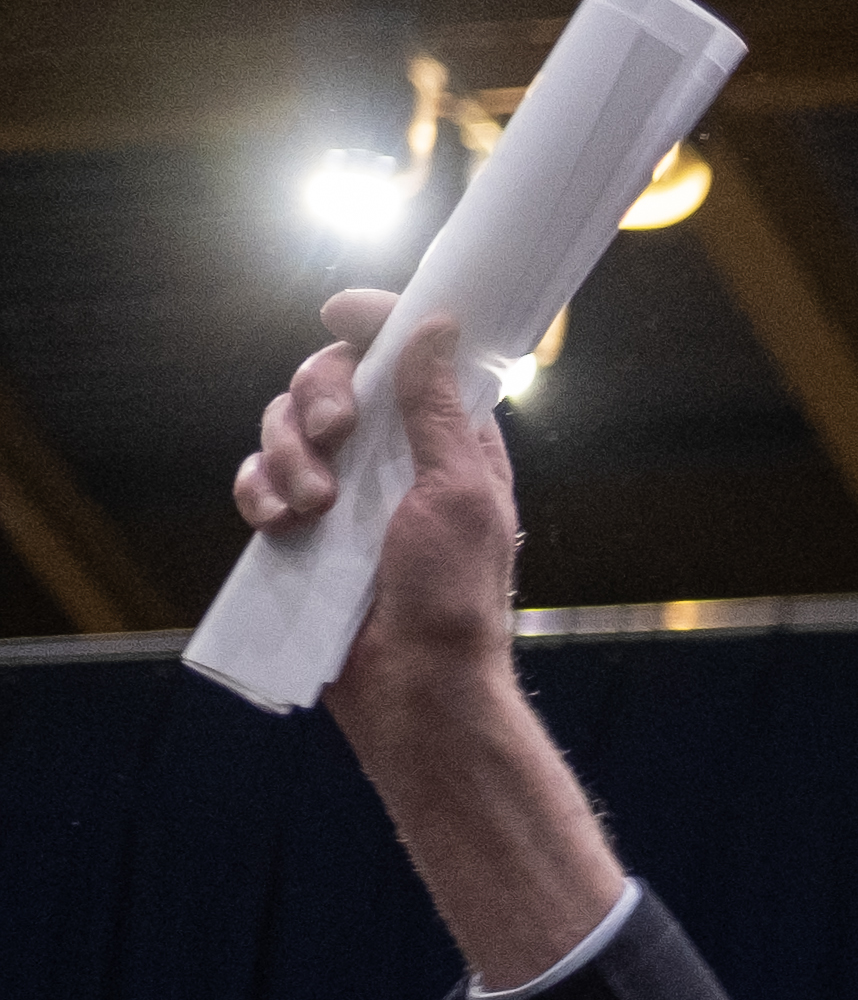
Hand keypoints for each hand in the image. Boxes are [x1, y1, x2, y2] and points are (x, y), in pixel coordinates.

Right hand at [240, 290, 529, 724]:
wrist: (413, 686)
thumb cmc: (454, 596)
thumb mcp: (459, 493)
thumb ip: (439, 411)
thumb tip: (438, 327)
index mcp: (448, 443)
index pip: (408, 358)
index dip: (376, 324)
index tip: (340, 313)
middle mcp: (394, 459)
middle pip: (332, 381)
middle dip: (319, 397)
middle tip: (336, 437)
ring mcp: (344, 494)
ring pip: (286, 428)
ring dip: (288, 454)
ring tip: (313, 508)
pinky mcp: (302, 530)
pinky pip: (258, 482)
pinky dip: (257, 491)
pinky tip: (276, 523)